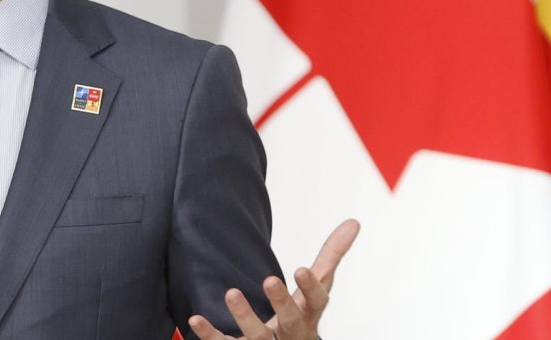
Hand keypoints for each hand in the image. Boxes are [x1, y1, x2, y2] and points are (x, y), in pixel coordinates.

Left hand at [188, 219, 358, 339]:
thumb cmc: (300, 314)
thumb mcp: (317, 287)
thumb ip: (331, 256)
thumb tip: (354, 222)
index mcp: (309, 314)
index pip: (317, 302)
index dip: (311, 287)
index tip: (301, 268)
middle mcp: (291, 334)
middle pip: (290, 322)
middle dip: (281, 303)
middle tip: (269, 279)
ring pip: (258, 337)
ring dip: (245, 316)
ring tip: (232, 292)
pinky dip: (211, 334)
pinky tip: (196, 318)